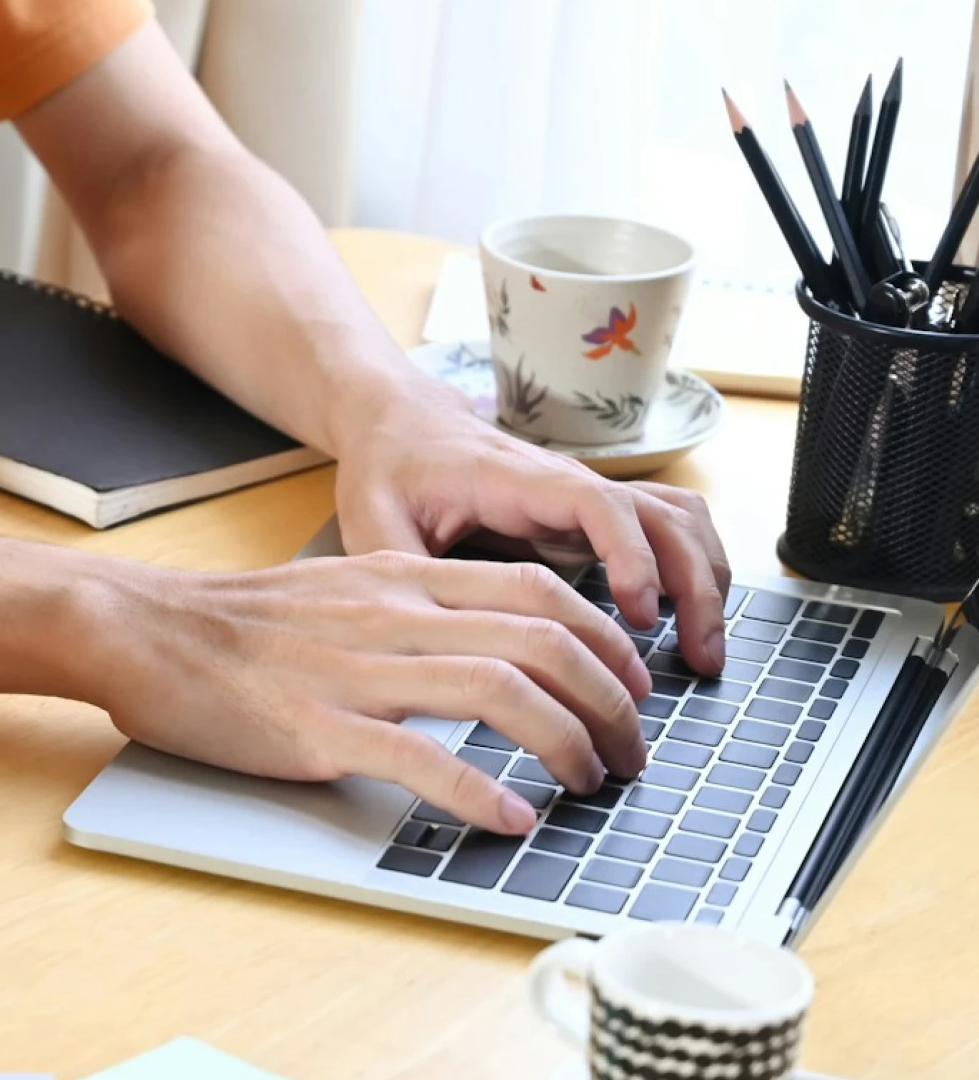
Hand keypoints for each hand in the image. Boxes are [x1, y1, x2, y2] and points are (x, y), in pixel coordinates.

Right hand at [74, 551, 653, 833]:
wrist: (140, 629)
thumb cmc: (232, 624)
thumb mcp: (336, 593)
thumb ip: (408, 614)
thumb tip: (485, 656)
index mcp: (397, 577)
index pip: (536, 591)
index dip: (605, 639)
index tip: (632, 685)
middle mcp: (390, 613)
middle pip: (542, 637)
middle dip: (611, 700)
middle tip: (631, 752)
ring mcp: (356, 670)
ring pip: (501, 688)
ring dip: (567, 741)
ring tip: (589, 784)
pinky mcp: (319, 726)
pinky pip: (420, 756)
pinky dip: (479, 792)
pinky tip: (508, 820)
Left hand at [330, 377, 731, 675]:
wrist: (396, 422)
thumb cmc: (387, 466)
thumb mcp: (372, 516)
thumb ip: (398, 567)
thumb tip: (423, 633)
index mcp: (514, 479)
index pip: (598, 504)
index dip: (631, 554)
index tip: (644, 611)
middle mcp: (564, 483)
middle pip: (661, 515)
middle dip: (695, 584)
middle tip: (700, 657)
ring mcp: (584, 497)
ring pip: (677, 519)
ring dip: (706, 578)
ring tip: (706, 650)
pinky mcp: (589, 516)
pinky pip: (663, 528)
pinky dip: (692, 567)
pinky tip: (689, 620)